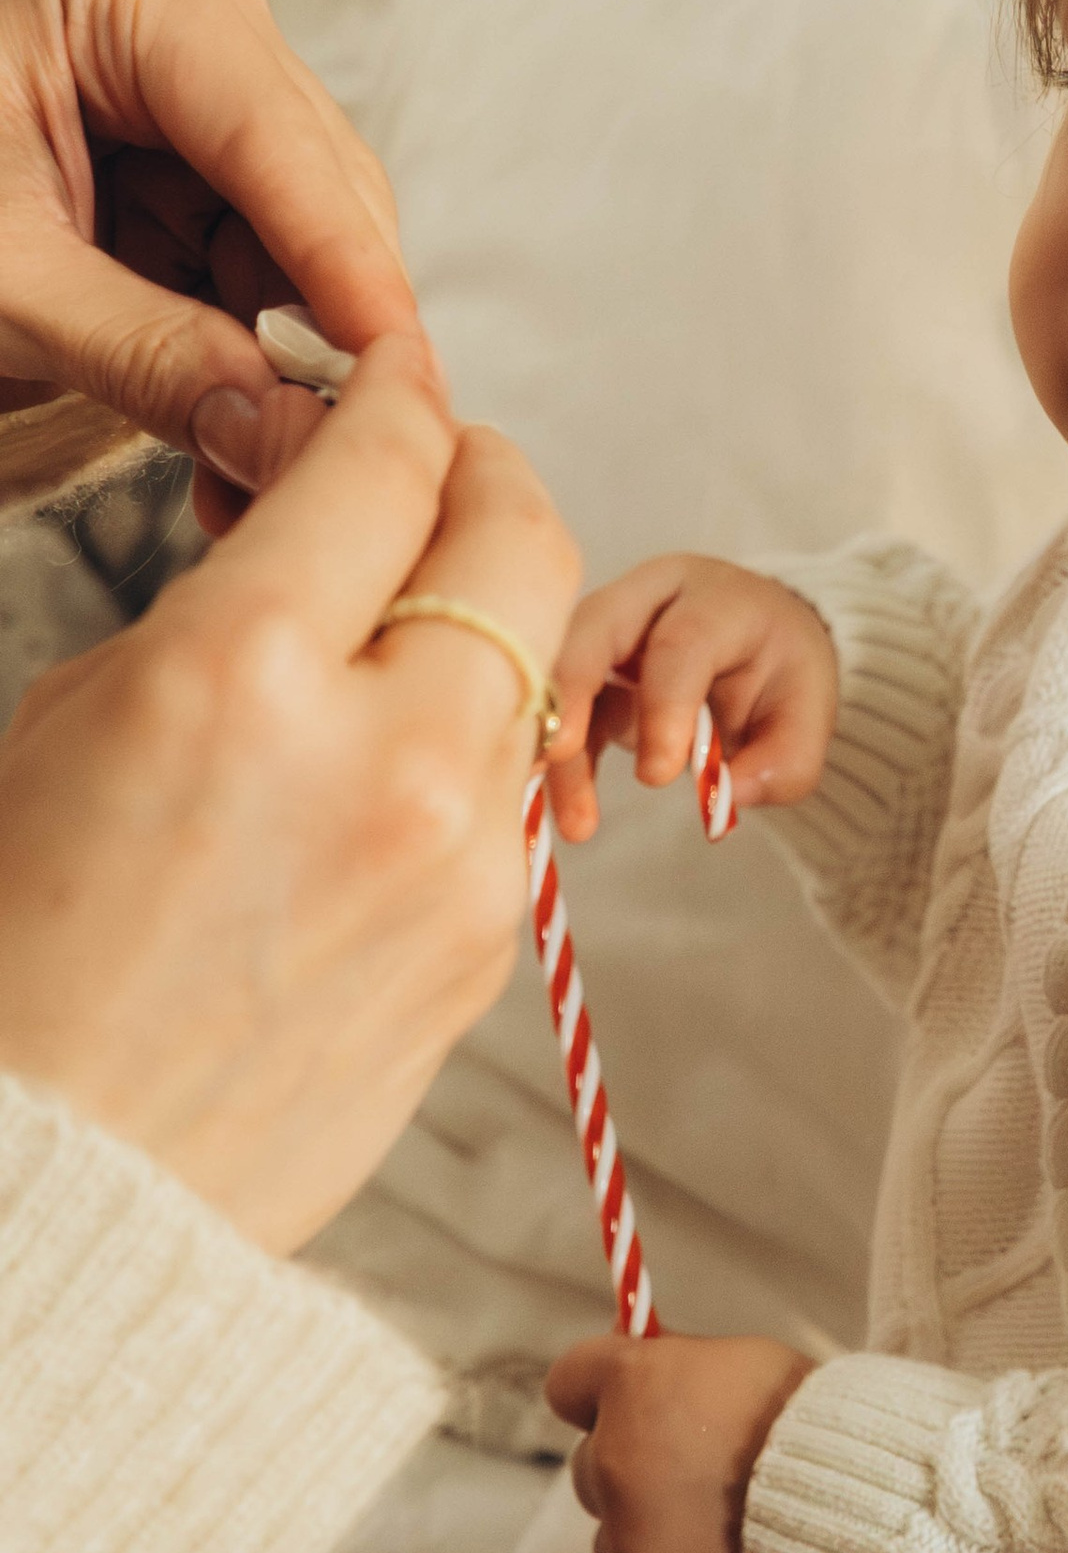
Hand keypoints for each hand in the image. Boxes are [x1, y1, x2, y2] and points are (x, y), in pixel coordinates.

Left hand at [0, 0, 417, 530]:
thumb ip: (147, 352)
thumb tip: (283, 428)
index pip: (269, 134)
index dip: (344, 265)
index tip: (403, 373)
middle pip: (310, 171)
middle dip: (322, 315)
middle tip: (331, 447)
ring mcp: (197, 46)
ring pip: (303, 211)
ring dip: (292, 332)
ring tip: (266, 448)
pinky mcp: (191, 118)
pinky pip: (261, 228)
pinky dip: (255, 319)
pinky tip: (244, 400)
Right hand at [0, 335, 579, 1249]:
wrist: (62, 1177)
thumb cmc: (28, 949)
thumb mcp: (84, 715)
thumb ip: (228, 601)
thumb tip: (315, 522)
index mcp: (244, 674)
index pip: (387, 460)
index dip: (391, 394)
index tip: (389, 375)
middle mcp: (386, 756)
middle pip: (520, 532)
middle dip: (477, 475)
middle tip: (425, 474)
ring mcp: (462, 861)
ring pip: (532, 663)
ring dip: (480, 616)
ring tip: (390, 628)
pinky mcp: (493, 946)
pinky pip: (509, 792)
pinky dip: (466, 745)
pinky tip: (380, 766)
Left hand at [545, 1328, 813, 1552]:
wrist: (858, 1492)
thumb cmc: (808, 1415)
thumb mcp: (741, 1356)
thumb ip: (677, 1364)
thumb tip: (643, 1359)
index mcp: (633, 1388)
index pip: (570, 1382)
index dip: (604, 1392)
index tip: (639, 1402)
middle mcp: (615, 1463)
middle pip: (589, 1468)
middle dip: (633, 1469)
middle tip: (700, 1470)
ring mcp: (633, 1543)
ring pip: (610, 1544)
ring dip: (647, 1539)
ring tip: (717, 1529)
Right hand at [546, 554, 837, 842]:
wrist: (761, 652)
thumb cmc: (781, 677)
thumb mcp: (807, 718)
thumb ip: (781, 763)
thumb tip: (727, 796)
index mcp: (718, 600)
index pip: (683, 642)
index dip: (664, 706)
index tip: (658, 776)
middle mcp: (652, 599)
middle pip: (596, 628)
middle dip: (572, 691)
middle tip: (559, 754)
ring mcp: (609, 629)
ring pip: (564, 670)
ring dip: (556, 744)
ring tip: (574, 821)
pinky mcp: (587, 670)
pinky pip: (560, 710)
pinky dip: (559, 763)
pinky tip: (563, 812)